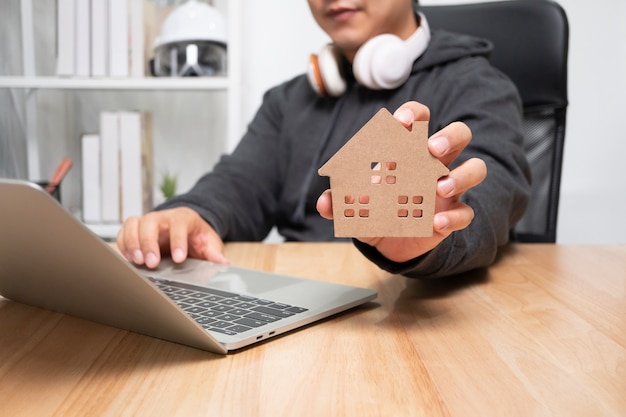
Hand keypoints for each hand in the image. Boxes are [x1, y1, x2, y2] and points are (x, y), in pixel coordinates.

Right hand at [116, 207, 227, 267]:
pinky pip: (123, 232)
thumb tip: (223, 263)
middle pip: (151, 223)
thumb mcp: (209, 242)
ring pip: (133, 224)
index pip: (179, 225)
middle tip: (152, 263)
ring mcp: (147, 222)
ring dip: (133, 243)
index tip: (179, 258)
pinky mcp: (135, 230)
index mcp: (183, 218)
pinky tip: (130, 259)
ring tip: (138, 261)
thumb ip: (214, 252)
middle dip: (149, 243)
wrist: (186, 227)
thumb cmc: (196, 235)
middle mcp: (162, 217)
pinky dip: (124, 245)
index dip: (178, 241)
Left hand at [316, 101, 486, 262]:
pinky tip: (437, 222)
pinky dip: (454, 216)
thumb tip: (325, 203)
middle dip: (450, 135)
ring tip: (440, 186)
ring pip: (475, 168)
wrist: (389, 242)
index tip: (402, 120)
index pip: (420, 119)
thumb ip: (341, 201)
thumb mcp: (355, 206)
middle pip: (459, 134)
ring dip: (461, 174)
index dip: (414, 113)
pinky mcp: (453, 214)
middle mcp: (435, 163)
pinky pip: (466, 212)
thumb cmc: (375, 210)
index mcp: (409, 149)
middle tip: (432, 148)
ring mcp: (448, 188)